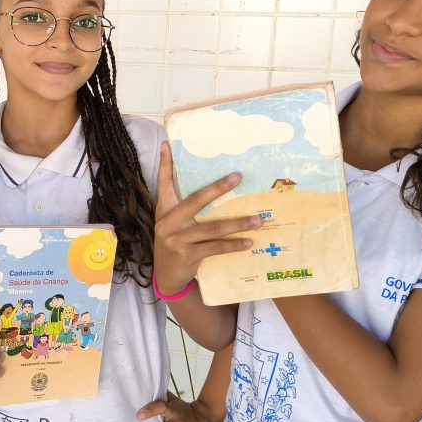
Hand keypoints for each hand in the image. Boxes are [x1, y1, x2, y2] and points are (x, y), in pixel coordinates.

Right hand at [154, 142, 261, 294]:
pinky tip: (248, 242)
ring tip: (258, 220)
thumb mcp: (170, 223)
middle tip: (238, 177)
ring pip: (212, 228)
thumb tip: (199, 184)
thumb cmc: (174, 243)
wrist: (166, 276)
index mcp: (164, 210)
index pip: (163, 183)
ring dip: (238, 224)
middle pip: (195, 201)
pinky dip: (233, 245)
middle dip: (218, 188)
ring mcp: (177, 240)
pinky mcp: (187, 256)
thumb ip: (180, 204)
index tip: (168, 145)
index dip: (165, 164)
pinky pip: (215, 248)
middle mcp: (168, 223)